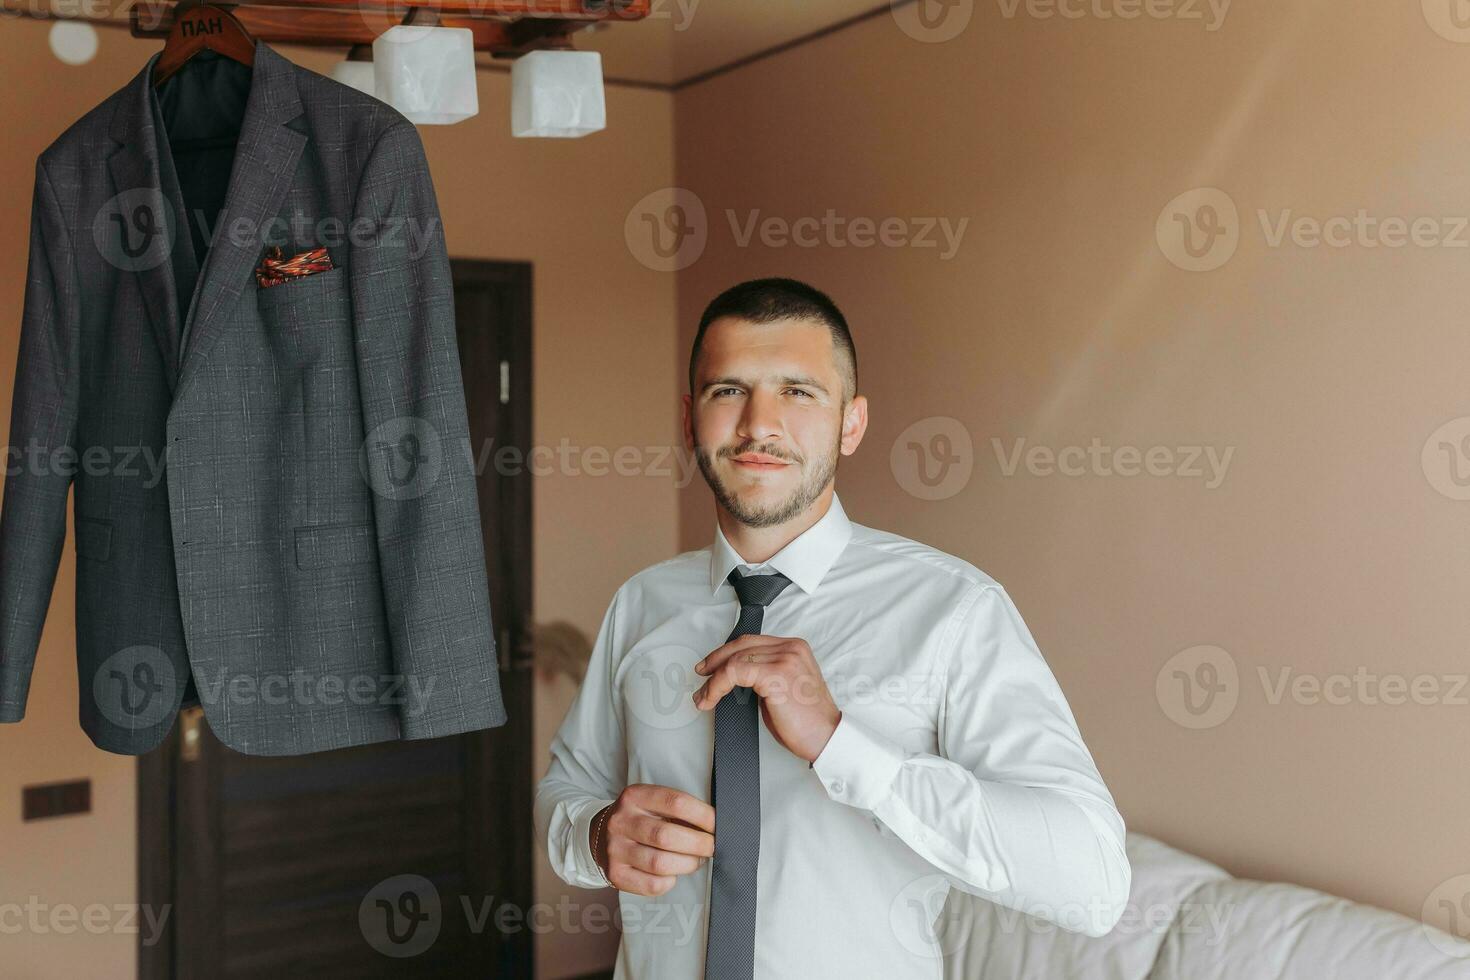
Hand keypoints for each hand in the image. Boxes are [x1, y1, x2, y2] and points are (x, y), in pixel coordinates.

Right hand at [594, 784, 715, 896]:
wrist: (601, 836)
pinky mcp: (615, 874)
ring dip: (687, 864)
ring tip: (695, 860)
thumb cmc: (640, 819)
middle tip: (711, 846)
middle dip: (699, 844)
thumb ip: (679, 811)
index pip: (675, 802)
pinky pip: (652, 885)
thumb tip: (714, 827)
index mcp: (635, 796)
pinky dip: (670, 881)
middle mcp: (621, 821)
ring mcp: (615, 849)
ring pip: (660, 864)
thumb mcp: (653, 804)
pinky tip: (672, 872)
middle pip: (667, 836)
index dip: (702, 815)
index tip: (717, 825)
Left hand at [692, 634, 840, 763]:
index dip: (726, 652)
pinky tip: (711, 699)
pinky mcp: (776, 675)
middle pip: (741, 646)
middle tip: (701, 676)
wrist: (827, 738)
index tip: (711, 666)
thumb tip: (735, 678)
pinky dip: (717, 686)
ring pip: (734, 660)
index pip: (751, 641)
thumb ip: (764, 675)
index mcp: (794, 648)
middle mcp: (791, 648)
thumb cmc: (808, 721)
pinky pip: (735, 672)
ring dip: (713, 680)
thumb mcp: (784, 689)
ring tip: (704, 697)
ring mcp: (784, 659)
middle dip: (715, 661)